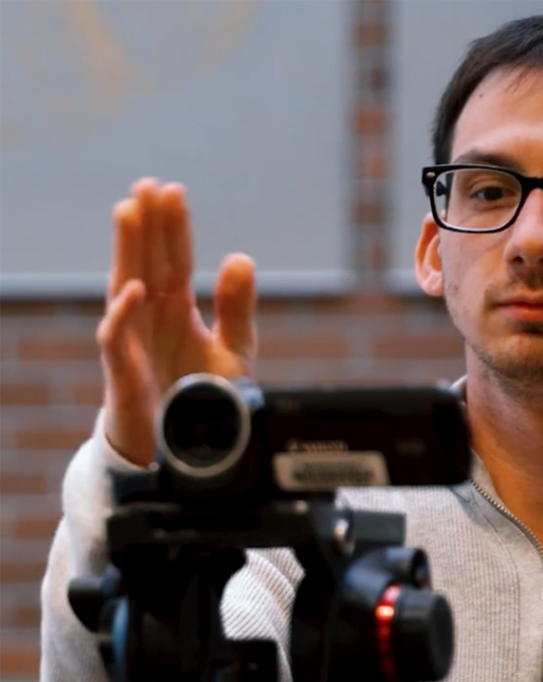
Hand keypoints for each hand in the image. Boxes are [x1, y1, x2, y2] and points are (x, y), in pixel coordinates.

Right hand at [97, 177, 256, 465]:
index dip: (174, 228)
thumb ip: (238, 309)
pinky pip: (117, 339)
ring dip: (127, 251)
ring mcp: (135, 343)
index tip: (174, 191)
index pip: (175, 260)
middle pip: (146, 263)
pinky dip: (123, 314)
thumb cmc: (200, 400)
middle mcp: (151, 319)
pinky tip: (134, 289)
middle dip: (147, 225)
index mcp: (176, 311)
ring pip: (124, 287)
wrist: (182, 453)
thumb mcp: (232, 351)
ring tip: (129, 212)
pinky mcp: (124, 373)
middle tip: (148, 185)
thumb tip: (241, 258)